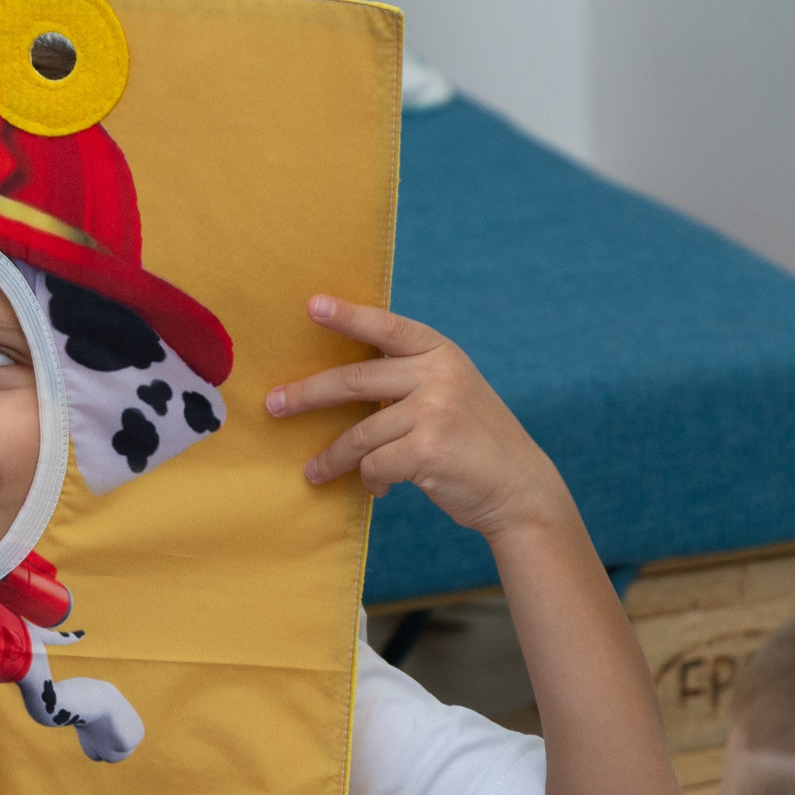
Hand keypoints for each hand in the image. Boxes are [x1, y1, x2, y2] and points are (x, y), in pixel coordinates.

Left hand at [265, 295, 564, 540]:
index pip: (386, 327)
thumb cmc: (472, 441)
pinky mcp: (427, 450)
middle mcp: (438, 375)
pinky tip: (378, 489)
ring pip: (358, 434)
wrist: (521, 489)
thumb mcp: (450, 392)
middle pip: (352, 380)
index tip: (310, 304)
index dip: (347, 316)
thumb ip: (408, 378)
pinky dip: (370, 480)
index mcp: (441, 353)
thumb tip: (335, 383)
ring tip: (315, 471)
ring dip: (332, 457)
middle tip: (272, 404)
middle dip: (306, 395)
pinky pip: (373, 465)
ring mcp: (434, 411)